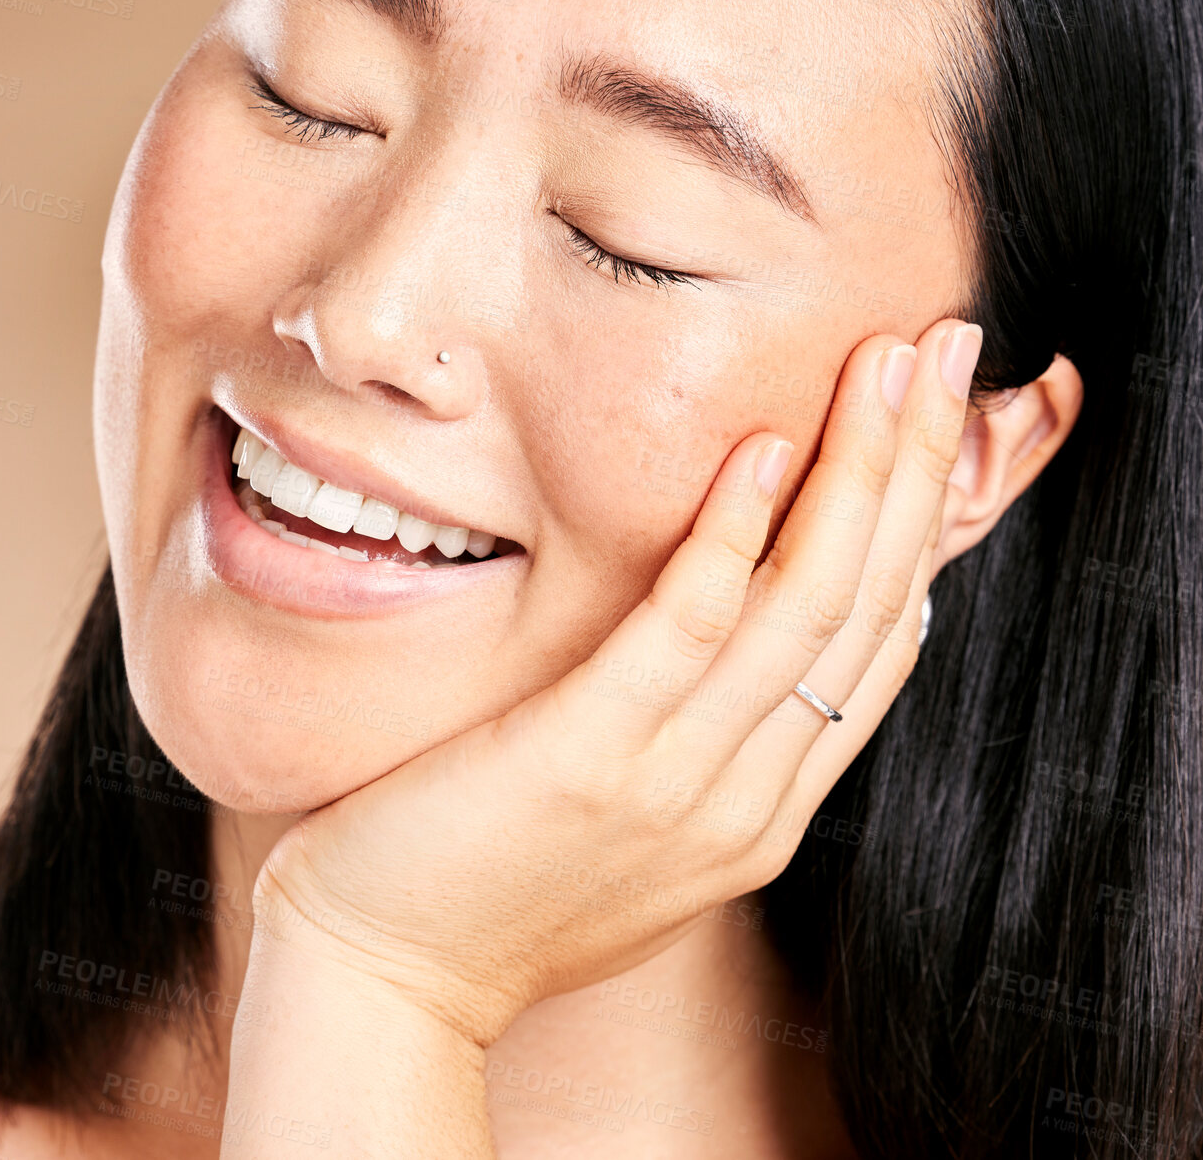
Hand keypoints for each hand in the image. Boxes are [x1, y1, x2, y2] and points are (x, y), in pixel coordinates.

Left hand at [251, 318, 981, 1045]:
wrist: (384, 982)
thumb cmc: (495, 883)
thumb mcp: (639, 819)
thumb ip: (708, 737)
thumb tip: (747, 624)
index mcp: (765, 806)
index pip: (881, 643)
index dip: (924, 522)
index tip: (941, 417)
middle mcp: (749, 797)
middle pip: (868, 606)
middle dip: (920, 469)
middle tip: (948, 349)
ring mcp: (679, 782)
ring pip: (804, 607)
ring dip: (857, 474)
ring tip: (886, 365)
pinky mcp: (593, 758)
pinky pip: (686, 632)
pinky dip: (733, 535)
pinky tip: (759, 450)